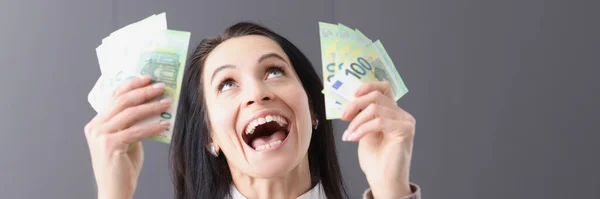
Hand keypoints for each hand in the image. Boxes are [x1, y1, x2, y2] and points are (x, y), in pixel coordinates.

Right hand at [84, 76, 169, 198]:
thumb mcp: (126, 140)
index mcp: (97, 123)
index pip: (113, 97)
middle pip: (122, 101)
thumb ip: (132, 124)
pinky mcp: (109, 145)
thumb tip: (152, 106)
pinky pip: (136, 131)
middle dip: (144, 92)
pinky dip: (152, 126)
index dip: (131, 85)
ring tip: (167, 102)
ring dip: (151, 107)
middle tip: (161, 87)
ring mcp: (100, 136)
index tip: (147, 78)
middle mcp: (95, 127)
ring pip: (129, 113)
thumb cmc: (122, 167)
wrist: (114, 190)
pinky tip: (165, 124)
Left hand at [341, 81, 415, 198]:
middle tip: (343, 116)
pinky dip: (362, 129)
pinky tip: (354, 138)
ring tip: (349, 134)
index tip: (352, 94)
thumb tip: (349, 99)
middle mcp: (401, 114)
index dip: (368, 85)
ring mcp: (405, 121)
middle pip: (376, 96)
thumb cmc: (375, 159)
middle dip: (355, 104)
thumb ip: (362, 114)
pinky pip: (379, 121)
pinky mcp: (405, 130)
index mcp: (392, 112)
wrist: (382, 179)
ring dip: (357, 121)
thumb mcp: (363, 130)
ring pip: (375, 109)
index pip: (384, 87)